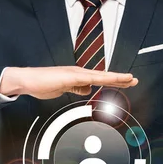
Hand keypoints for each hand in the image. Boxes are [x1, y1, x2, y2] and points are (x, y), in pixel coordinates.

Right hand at [0, 66, 138, 99]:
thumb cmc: (42, 85)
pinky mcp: (71, 76)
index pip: (100, 79)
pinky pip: (90, 78)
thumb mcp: (64, 89)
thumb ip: (76, 88)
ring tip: (129, 79)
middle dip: (120, 78)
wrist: (27, 80)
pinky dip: (102, 78)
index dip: (114, 80)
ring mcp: (75, 73)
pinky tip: (111, 79)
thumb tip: (88, 90)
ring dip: (115, 77)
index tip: (127, 82)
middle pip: (104, 76)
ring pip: (100, 75)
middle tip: (135, 80)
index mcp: (78, 77)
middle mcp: (79, 73)